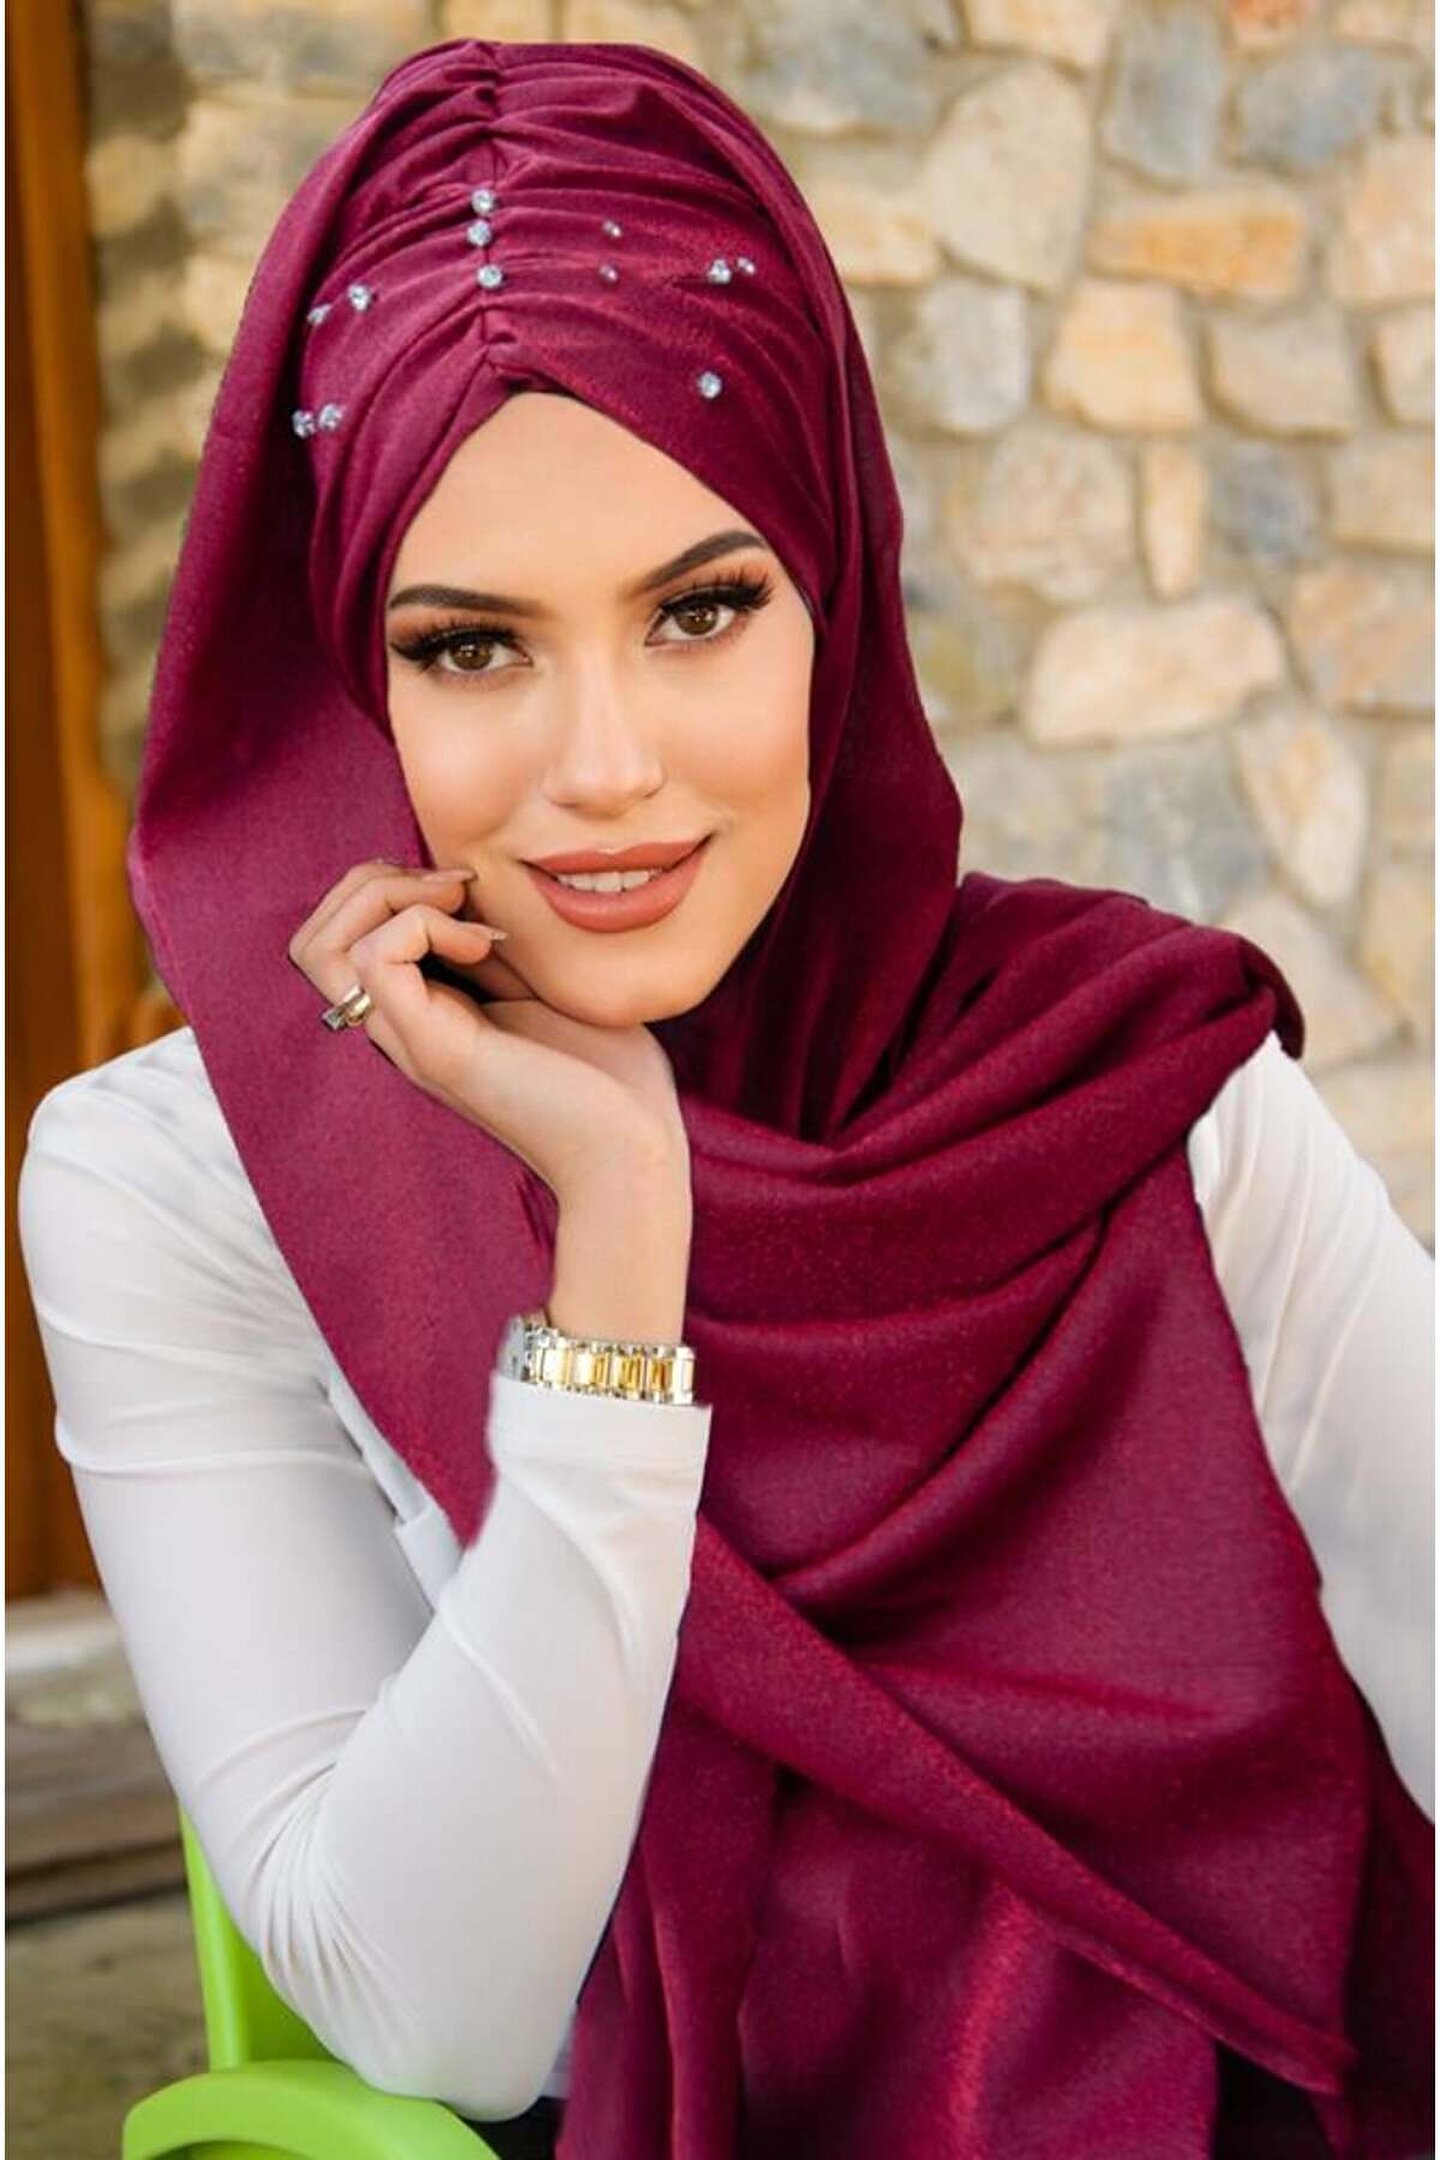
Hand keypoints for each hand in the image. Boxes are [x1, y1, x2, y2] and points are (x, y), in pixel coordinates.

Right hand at [286, 859, 692, 1204]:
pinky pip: (376, 959)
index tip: (467, 888)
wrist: (634, 1152)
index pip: (341, 938)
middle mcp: (400, 1029)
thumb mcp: (543, 984)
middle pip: (312, 940)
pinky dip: (424, 926)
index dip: (386, 887)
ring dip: (388, 897)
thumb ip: (492, 944)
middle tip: (454, 887)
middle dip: (371, 882)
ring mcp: (410, 1041)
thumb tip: (462, 883)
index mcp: (421, 1014)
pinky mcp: (435, 1049)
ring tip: (461, 907)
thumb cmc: (610, 1078)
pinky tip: (483, 945)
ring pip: (321, 948)